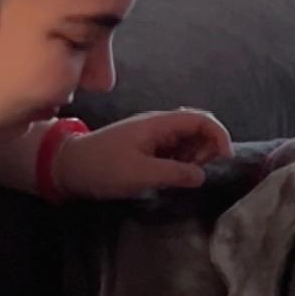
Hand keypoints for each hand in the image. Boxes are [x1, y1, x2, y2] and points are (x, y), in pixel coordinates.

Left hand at [55, 110, 232, 198]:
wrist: (70, 166)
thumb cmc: (102, 167)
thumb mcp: (140, 174)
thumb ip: (174, 173)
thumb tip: (202, 175)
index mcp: (159, 124)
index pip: (202, 119)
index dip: (219, 136)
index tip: (224, 160)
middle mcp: (159, 125)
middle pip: (199, 127)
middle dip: (208, 148)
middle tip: (198, 172)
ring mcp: (153, 135)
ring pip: (188, 139)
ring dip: (195, 156)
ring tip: (184, 176)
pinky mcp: (147, 147)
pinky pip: (175, 149)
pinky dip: (182, 161)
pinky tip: (173, 175)